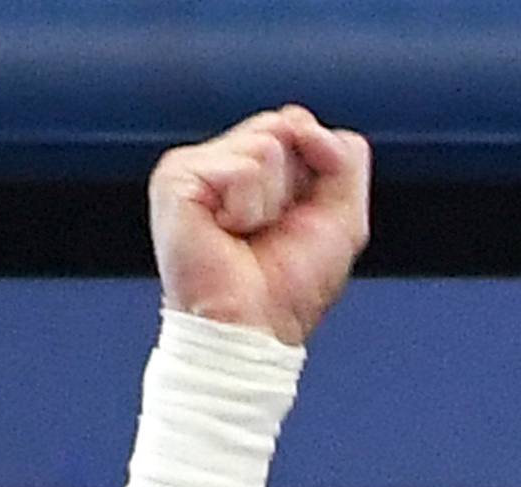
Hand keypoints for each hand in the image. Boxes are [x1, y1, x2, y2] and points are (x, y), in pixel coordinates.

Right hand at [148, 108, 372, 348]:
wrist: (253, 330)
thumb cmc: (289, 288)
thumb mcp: (343, 217)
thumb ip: (344, 160)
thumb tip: (307, 123)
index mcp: (254, 166)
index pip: (296, 125)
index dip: (317, 167)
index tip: (300, 217)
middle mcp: (223, 160)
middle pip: (283, 127)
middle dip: (296, 187)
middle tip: (272, 230)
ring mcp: (196, 166)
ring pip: (265, 145)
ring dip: (272, 202)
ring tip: (247, 234)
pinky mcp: (176, 177)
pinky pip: (242, 168)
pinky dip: (249, 209)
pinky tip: (227, 233)